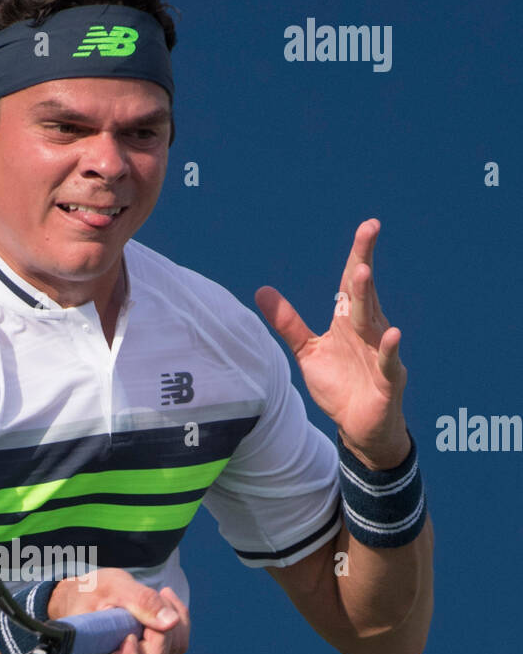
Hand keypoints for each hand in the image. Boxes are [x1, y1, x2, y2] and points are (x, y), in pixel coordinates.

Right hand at [47, 569, 189, 653]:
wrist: (86, 599)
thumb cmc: (90, 592)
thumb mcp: (111, 586)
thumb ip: (141, 601)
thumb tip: (171, 622)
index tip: (134, 625)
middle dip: (161, 625)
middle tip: (157, 594)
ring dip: (173, 623)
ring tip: (159, 596)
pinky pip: (175, 651)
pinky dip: (177, 626)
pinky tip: (164, 606)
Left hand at [255, 219, 410, 468]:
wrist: (358, 427)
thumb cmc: (339, 385)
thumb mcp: (309, 352)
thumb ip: (289, 323)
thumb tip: (262, 291)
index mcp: (348, 322)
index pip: (350, 283)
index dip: (357, 254)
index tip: (367, 226)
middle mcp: (367, 331)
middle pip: (363, 293)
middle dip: (363, 264)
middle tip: (367, 232)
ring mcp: (379, 354)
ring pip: (373, 322)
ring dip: (366, 298)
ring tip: (362, 272)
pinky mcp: (388, 380)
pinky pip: (389, 362)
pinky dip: (390, 349)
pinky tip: (392, 333)